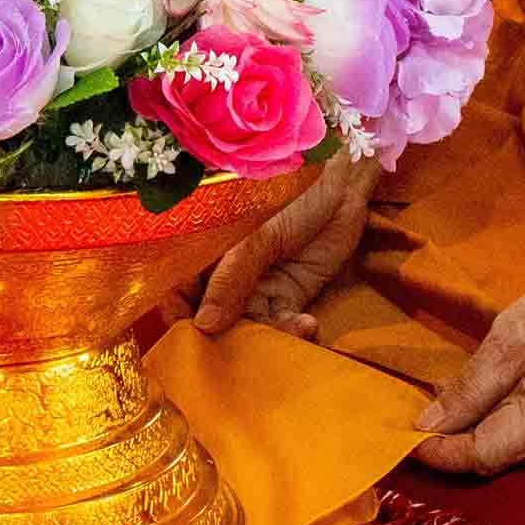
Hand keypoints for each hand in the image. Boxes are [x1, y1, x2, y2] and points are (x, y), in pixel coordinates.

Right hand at [192, 152, 379, 336]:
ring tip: (291, 330)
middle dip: (226, 336)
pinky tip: (307, 325)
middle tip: (246, 348)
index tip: (191, 335)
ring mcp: (256, 283)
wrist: (343, 176)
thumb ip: (231, 277)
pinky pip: (280, 323)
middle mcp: (225, 269)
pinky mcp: (289, 294)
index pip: (180, 286)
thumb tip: (204, 324)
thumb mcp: (259, 231)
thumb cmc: (292, 188)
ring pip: (247, 323)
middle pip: (211, 313)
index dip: (181, 313)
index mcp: (206, 246)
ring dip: (265, 337)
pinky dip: (292, 331)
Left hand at [413, 236, 524, 477]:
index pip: (480, 456)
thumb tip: (428, 425)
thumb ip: (470, 388)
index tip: (403, 437)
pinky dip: (514, 424)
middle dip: (458, 441)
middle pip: (500, 458)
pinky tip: (497, 395)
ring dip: (485, 432)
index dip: (438, 452)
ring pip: (521, 451)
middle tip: (419, 411)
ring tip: (453, 399)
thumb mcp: (513, 335)